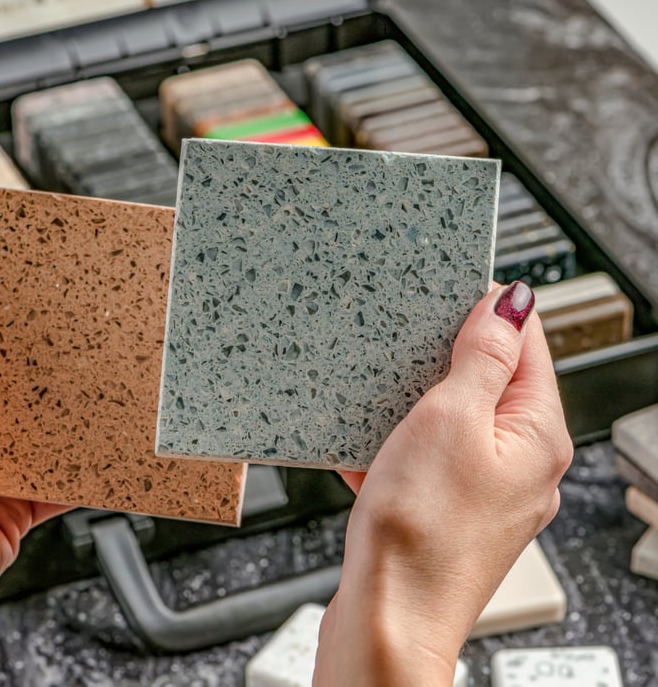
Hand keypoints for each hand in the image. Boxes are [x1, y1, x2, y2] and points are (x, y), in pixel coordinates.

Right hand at [314, 282, 572, 685]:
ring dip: (416, 406)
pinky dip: (401, 447)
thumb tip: (514, 303)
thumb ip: (483, 357)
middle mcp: (524, 464)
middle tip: (405, 352)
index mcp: (538, 436)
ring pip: (454, 420)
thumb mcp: (449, 418)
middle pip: (491, 382)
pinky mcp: (452, 510)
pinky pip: (430, 458)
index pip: (528, 345)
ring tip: (383, 409)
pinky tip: (372, 455)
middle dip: (445, 361)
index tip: (451, 294)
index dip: (491, 312)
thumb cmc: (420, 530)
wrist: (387, 617)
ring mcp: (487, 490)